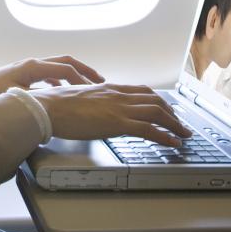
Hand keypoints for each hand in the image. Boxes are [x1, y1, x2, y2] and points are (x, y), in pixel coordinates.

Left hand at [0, 55, 103, 109]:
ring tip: (88, 87)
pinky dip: (61, 81)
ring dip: (74, 75)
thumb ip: (38, 99)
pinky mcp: (23, 75)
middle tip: (101, 81)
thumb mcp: (16, 97)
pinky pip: (48, 75)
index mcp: (32, 67)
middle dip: (84, 70)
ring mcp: (28, 68)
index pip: (65, 68)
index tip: (96, 89)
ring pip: (58, 67)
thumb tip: (58, 104)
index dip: (82, 79)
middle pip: (65, 61)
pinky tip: (65, 93)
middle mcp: (32, 63)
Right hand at [31, 83, 191, 146]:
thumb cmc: (55, 104)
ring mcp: (118, 108)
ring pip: (157, 113)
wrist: (47, 107)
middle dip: (171, 113)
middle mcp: (117, 95)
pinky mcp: (117, 123)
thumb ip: (91, 101)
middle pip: (154, 100)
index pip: (141, 91)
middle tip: (179, 123)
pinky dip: (165, 136)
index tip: (165, 109)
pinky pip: (149, 129)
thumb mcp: (78, 98)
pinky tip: (173, 143)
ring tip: (183, 134)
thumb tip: (92, 109)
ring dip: (174, 124)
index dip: (158, 100)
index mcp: (108, 88)